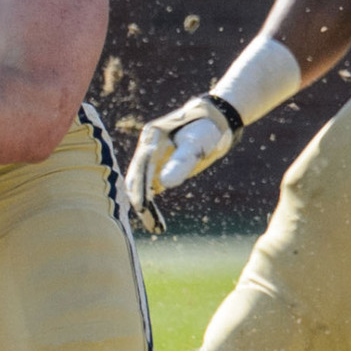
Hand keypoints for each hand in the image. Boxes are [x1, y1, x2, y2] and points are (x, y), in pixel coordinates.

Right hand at [122, 95, 239, 234]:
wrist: (214, 123)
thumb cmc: (206, 130)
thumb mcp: (196, 144)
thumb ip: (181, 162)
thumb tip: (164, 185)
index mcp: (152, 136)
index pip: (142, 165)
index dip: (140, 187)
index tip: (143, 208)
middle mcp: (146, 147)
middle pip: (136, 177)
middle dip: (141, 201)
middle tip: (152, 225)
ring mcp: (150, 158)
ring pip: (140, 185)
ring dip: (144, 206)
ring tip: (156, 228)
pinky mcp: (157, 168)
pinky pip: (148, 188)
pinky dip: (150, 203)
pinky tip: (155, 222)